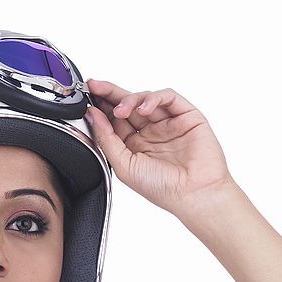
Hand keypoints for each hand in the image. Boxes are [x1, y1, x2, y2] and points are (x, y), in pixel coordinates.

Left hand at [84, 80, 234, 217]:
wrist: (194, 194)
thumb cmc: (163, 188)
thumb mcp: (124, 166)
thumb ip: (106, 140)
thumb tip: (92, 117)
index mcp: (134, 146)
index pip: (113, 120)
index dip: (100, 108)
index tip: (86, 98)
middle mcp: (150, 133)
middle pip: (127, 105)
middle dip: (109, 93)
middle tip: (95, 86)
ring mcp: (168, 123)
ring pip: (145, 99)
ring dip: (129, 99)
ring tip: (121, 110)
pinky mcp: (186, 116)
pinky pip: (168, 98)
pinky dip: (154, 98)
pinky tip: (144, 108)